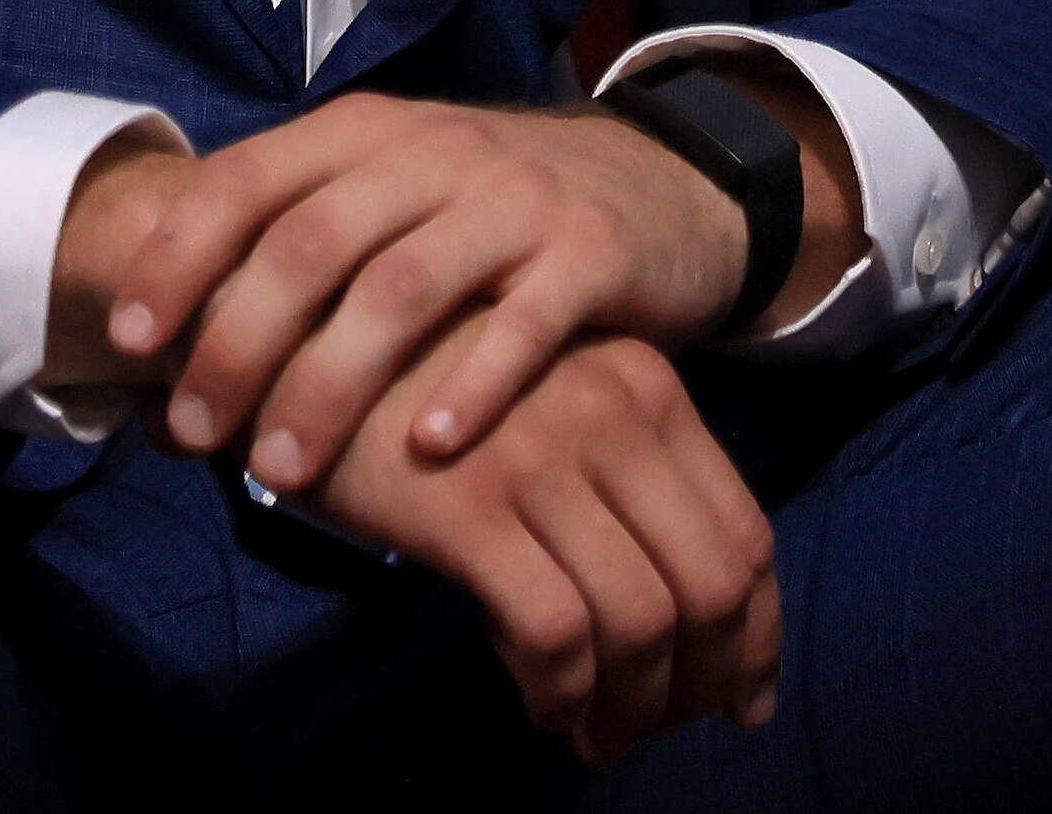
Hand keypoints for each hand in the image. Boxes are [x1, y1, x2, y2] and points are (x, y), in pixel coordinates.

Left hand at [99, 88, 849, 491]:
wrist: (653, 183)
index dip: (179, 256)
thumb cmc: (480, 213)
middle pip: (311, 244)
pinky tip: (427, 450)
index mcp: (362, 131)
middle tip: (198, 432)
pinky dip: (472, 385)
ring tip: (285, 472)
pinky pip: (525, 323)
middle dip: (238, 342)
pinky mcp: (591, 253)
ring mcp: (514, 199)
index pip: (246, 179)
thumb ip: (289, 240)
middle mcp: (430, 151)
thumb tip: (157, 342)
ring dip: (332, 384)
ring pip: (402, 288)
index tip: (128, 339)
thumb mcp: (385, 193)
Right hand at [309, 327, 781, 761]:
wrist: (296, 318)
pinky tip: (542, 708)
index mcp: (647, 386)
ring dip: (632, 704)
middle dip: (706, 680)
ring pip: (641, 619)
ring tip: (598, 734)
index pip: (745, 529)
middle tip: (668, 729)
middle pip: (713, 583)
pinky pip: (554, 632)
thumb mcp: (545, 391)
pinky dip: (562, 693)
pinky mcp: (468, 508)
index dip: (755, 630)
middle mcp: (613, 415)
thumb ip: (611, 467)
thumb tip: (672, 602)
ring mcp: (542, 459)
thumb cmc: (421, 370)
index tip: (737, 694)